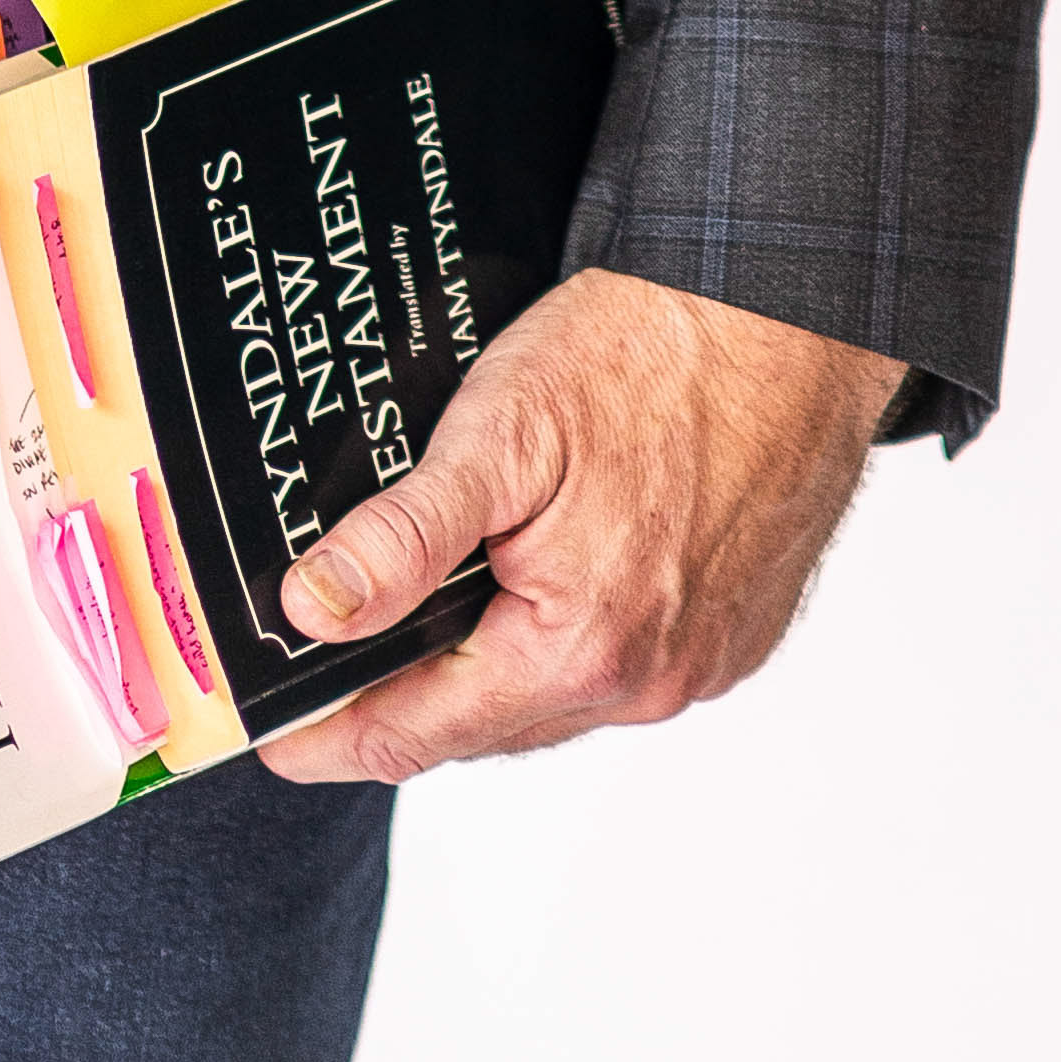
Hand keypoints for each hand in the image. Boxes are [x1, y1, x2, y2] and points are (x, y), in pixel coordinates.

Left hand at [254, 266, 902, 783]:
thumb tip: (311, 613)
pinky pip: (620, 667)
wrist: (786, 321)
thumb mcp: (498, 431)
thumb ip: (404, 537)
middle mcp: (646, 682)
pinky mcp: (730, 636)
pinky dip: (560, 645)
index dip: (333, 738)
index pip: (419, 734)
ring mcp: (698, 665)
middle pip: (486, 724)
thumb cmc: (646, 357)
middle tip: (328, 668)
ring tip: (415, 625)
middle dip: (402, 702)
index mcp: (579, 651)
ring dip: (485, 673)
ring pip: (553, 697)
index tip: (274, 740)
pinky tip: (529, 587)